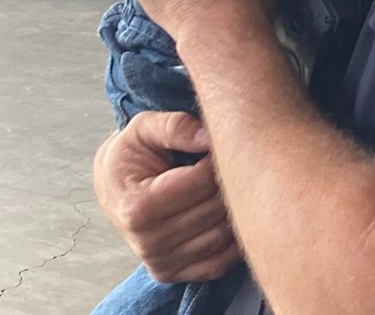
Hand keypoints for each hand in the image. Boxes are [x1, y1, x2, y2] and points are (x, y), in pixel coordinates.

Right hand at [93, 111, 241, 281]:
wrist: (113, 185)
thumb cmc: (132, 152)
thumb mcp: (145, 127)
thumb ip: (176, 126)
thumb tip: (209, 137)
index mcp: (139, 207)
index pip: (202, 182)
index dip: (218, 157)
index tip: (218, 144)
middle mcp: (148, 242)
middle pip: (214, 209)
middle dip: (230, 180)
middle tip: (231, 160)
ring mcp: (160, 262)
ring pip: (222, 236)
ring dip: (235, 207)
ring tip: (228, 182)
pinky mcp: (171, 274)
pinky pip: (219, 262)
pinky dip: (233, 239)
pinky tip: (228, 212)